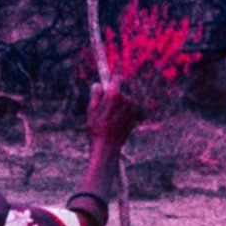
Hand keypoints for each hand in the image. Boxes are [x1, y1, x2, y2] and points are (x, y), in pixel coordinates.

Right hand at [83, 76, 139, 192]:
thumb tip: (98, 84)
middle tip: (103, 106)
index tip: (108, 81)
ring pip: (124, 102)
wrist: (107, 147)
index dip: (112, 79)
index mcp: (114, 96)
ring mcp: (131, 109)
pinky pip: (127, 111)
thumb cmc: (96, 128)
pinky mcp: (134, 117)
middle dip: (112, 96)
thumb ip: (95, 94)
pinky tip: (114, 123)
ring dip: (117, 106)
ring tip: (107, 118)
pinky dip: (121, 114)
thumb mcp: (91, 110)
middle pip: (120, 91)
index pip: (117, 78)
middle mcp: (125, 100)